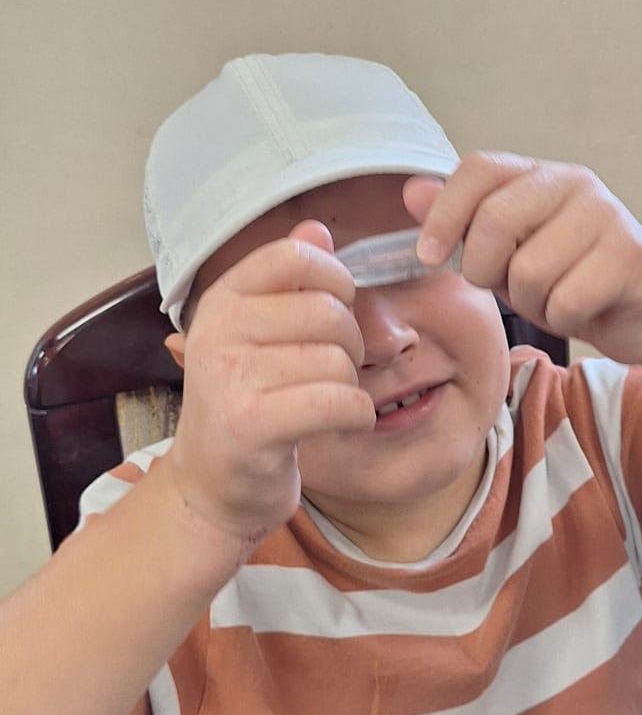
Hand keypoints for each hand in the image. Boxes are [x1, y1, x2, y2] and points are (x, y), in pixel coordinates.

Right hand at [166, 223, 375, 544]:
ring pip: (337, 360)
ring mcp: (230, 377)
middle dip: (350, 343)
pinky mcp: (251, 424)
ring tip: (325, 402)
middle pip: (328, 311)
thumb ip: (290, 281)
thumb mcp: (262, 335)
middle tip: (332, 371)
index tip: (333, 311)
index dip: (335, 280)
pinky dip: (356, 415)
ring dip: (350, 385)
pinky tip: (341, 423)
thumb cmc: (249, 404)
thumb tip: (317, 228)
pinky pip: (338, 402)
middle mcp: (218, 331)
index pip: (296, 256)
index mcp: (223, 300)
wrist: (213, 486)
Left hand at [403, 155, 641, 367]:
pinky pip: (565, 299)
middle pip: (495, 221)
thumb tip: (412, 192)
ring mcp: (606, 216)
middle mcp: (574, 183)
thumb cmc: (573, 280)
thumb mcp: (507, 255)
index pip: (478, 169)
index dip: (444, 213)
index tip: (428, 256)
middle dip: (485, 270)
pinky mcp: (630, 256)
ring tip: (554, 298)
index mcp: (539, 175)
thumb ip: (462, 225)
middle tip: (506, 287)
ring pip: (529, 270)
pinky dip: (563, 318)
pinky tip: (581, 310)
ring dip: (531, 302)